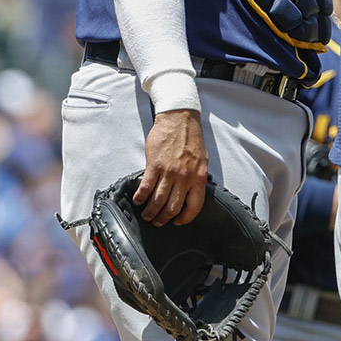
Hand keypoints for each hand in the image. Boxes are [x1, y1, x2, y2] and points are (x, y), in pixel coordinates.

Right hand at [134, 109, 208, 225]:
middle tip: (157, 221)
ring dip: (150, 211)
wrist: (179, 119)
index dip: (185, 218)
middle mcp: (185, 177)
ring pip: (158, 200)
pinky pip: (146, 187)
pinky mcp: (155, 165)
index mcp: (199, 177)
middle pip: (173, 207)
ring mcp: (169, 172)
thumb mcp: (202, 160)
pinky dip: (140, 197)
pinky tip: (138, 200)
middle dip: (164, 218)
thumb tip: (191, 193)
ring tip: (147, 215)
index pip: (195, 205)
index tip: (178, 221)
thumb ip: (197, 177)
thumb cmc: (191, 138)